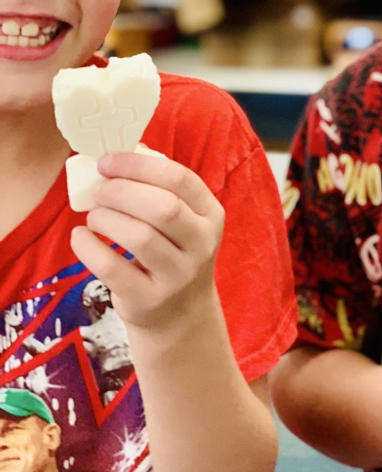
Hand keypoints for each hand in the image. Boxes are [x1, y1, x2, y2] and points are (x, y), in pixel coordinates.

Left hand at [70, 150, 223, 331]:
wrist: (180, 316)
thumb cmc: (173, 254)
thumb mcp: (183, 222)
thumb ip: (160, 190)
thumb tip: (121, 154)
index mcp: (211, 215)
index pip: (180, 179)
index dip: (139, 165)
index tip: (108, 161)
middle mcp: (202, 245)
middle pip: (162, 207)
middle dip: (121, 191)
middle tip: (98, 190)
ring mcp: (178, 276)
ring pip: (139, 236)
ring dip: (106, 218)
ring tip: (94, 216)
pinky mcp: (149, 300)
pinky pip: (113, 268)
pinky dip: (89, 248)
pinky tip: (81, 238)